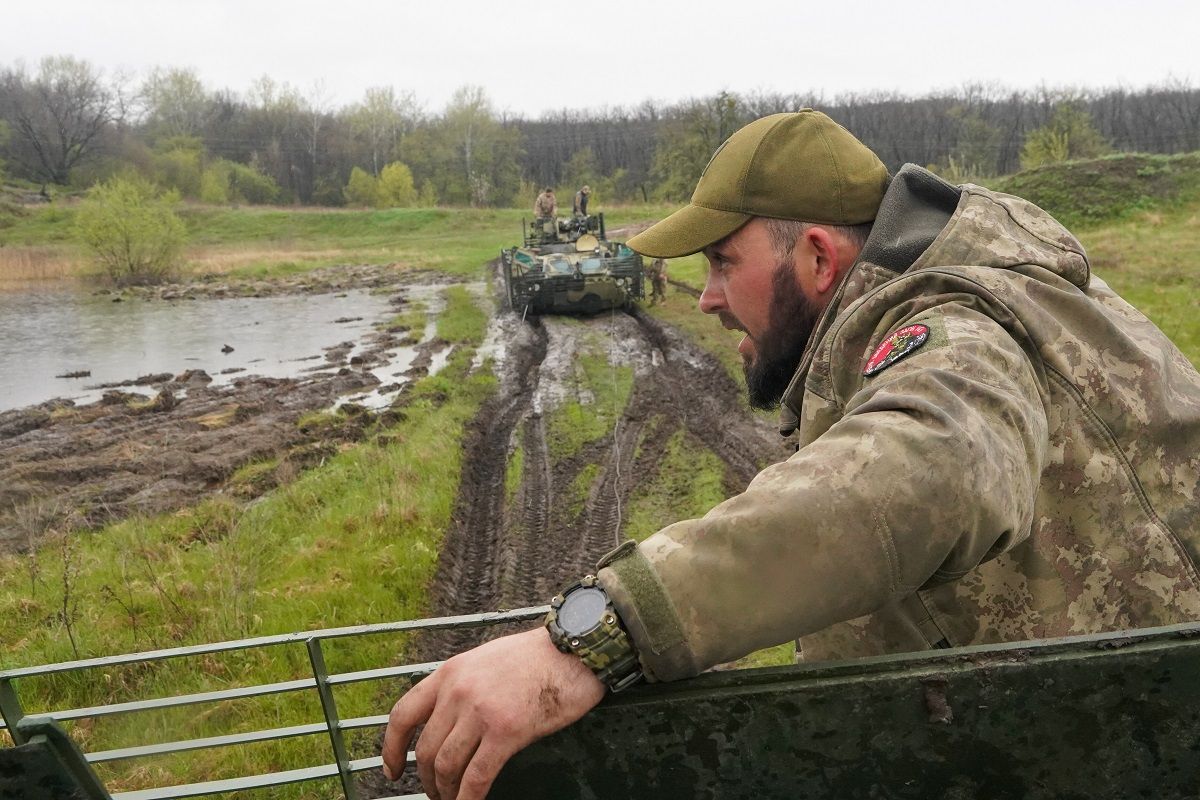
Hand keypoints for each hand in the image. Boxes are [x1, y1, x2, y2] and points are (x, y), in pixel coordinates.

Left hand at [381, 626, 605, 799]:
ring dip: (446, 793)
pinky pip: (476, 777)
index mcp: (450, 672)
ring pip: (446, 767)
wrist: (573, 649)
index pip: (403, 714)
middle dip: (427, 780)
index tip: (391, 770)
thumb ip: (464, 684)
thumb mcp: (486, 659)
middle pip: (425, 749)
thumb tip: (450, 717)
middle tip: (437, 794)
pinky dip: (468, 799)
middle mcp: (458, 691)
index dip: (390, 748)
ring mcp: (480, 712)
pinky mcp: (506, 731)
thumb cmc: (538, 655)